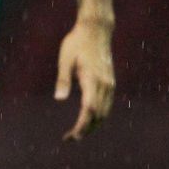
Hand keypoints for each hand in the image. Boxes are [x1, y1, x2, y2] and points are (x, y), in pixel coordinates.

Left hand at [55, 18, 114, 140]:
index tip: (71, 136)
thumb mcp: (65, 59)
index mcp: (92, 79)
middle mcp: (105, 84)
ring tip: (77, 133)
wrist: (96, 30)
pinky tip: (88, 120)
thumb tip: (58, 99)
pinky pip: (107, 105)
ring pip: (105, 112)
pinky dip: (98, 116)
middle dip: (86, 130)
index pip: (88, 110)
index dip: (81, 126)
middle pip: (98, 115)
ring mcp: (109, 83)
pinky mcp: (110, 82)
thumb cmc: (76, 42)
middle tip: (70, 139)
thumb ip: (63, 79)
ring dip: (93, 125)